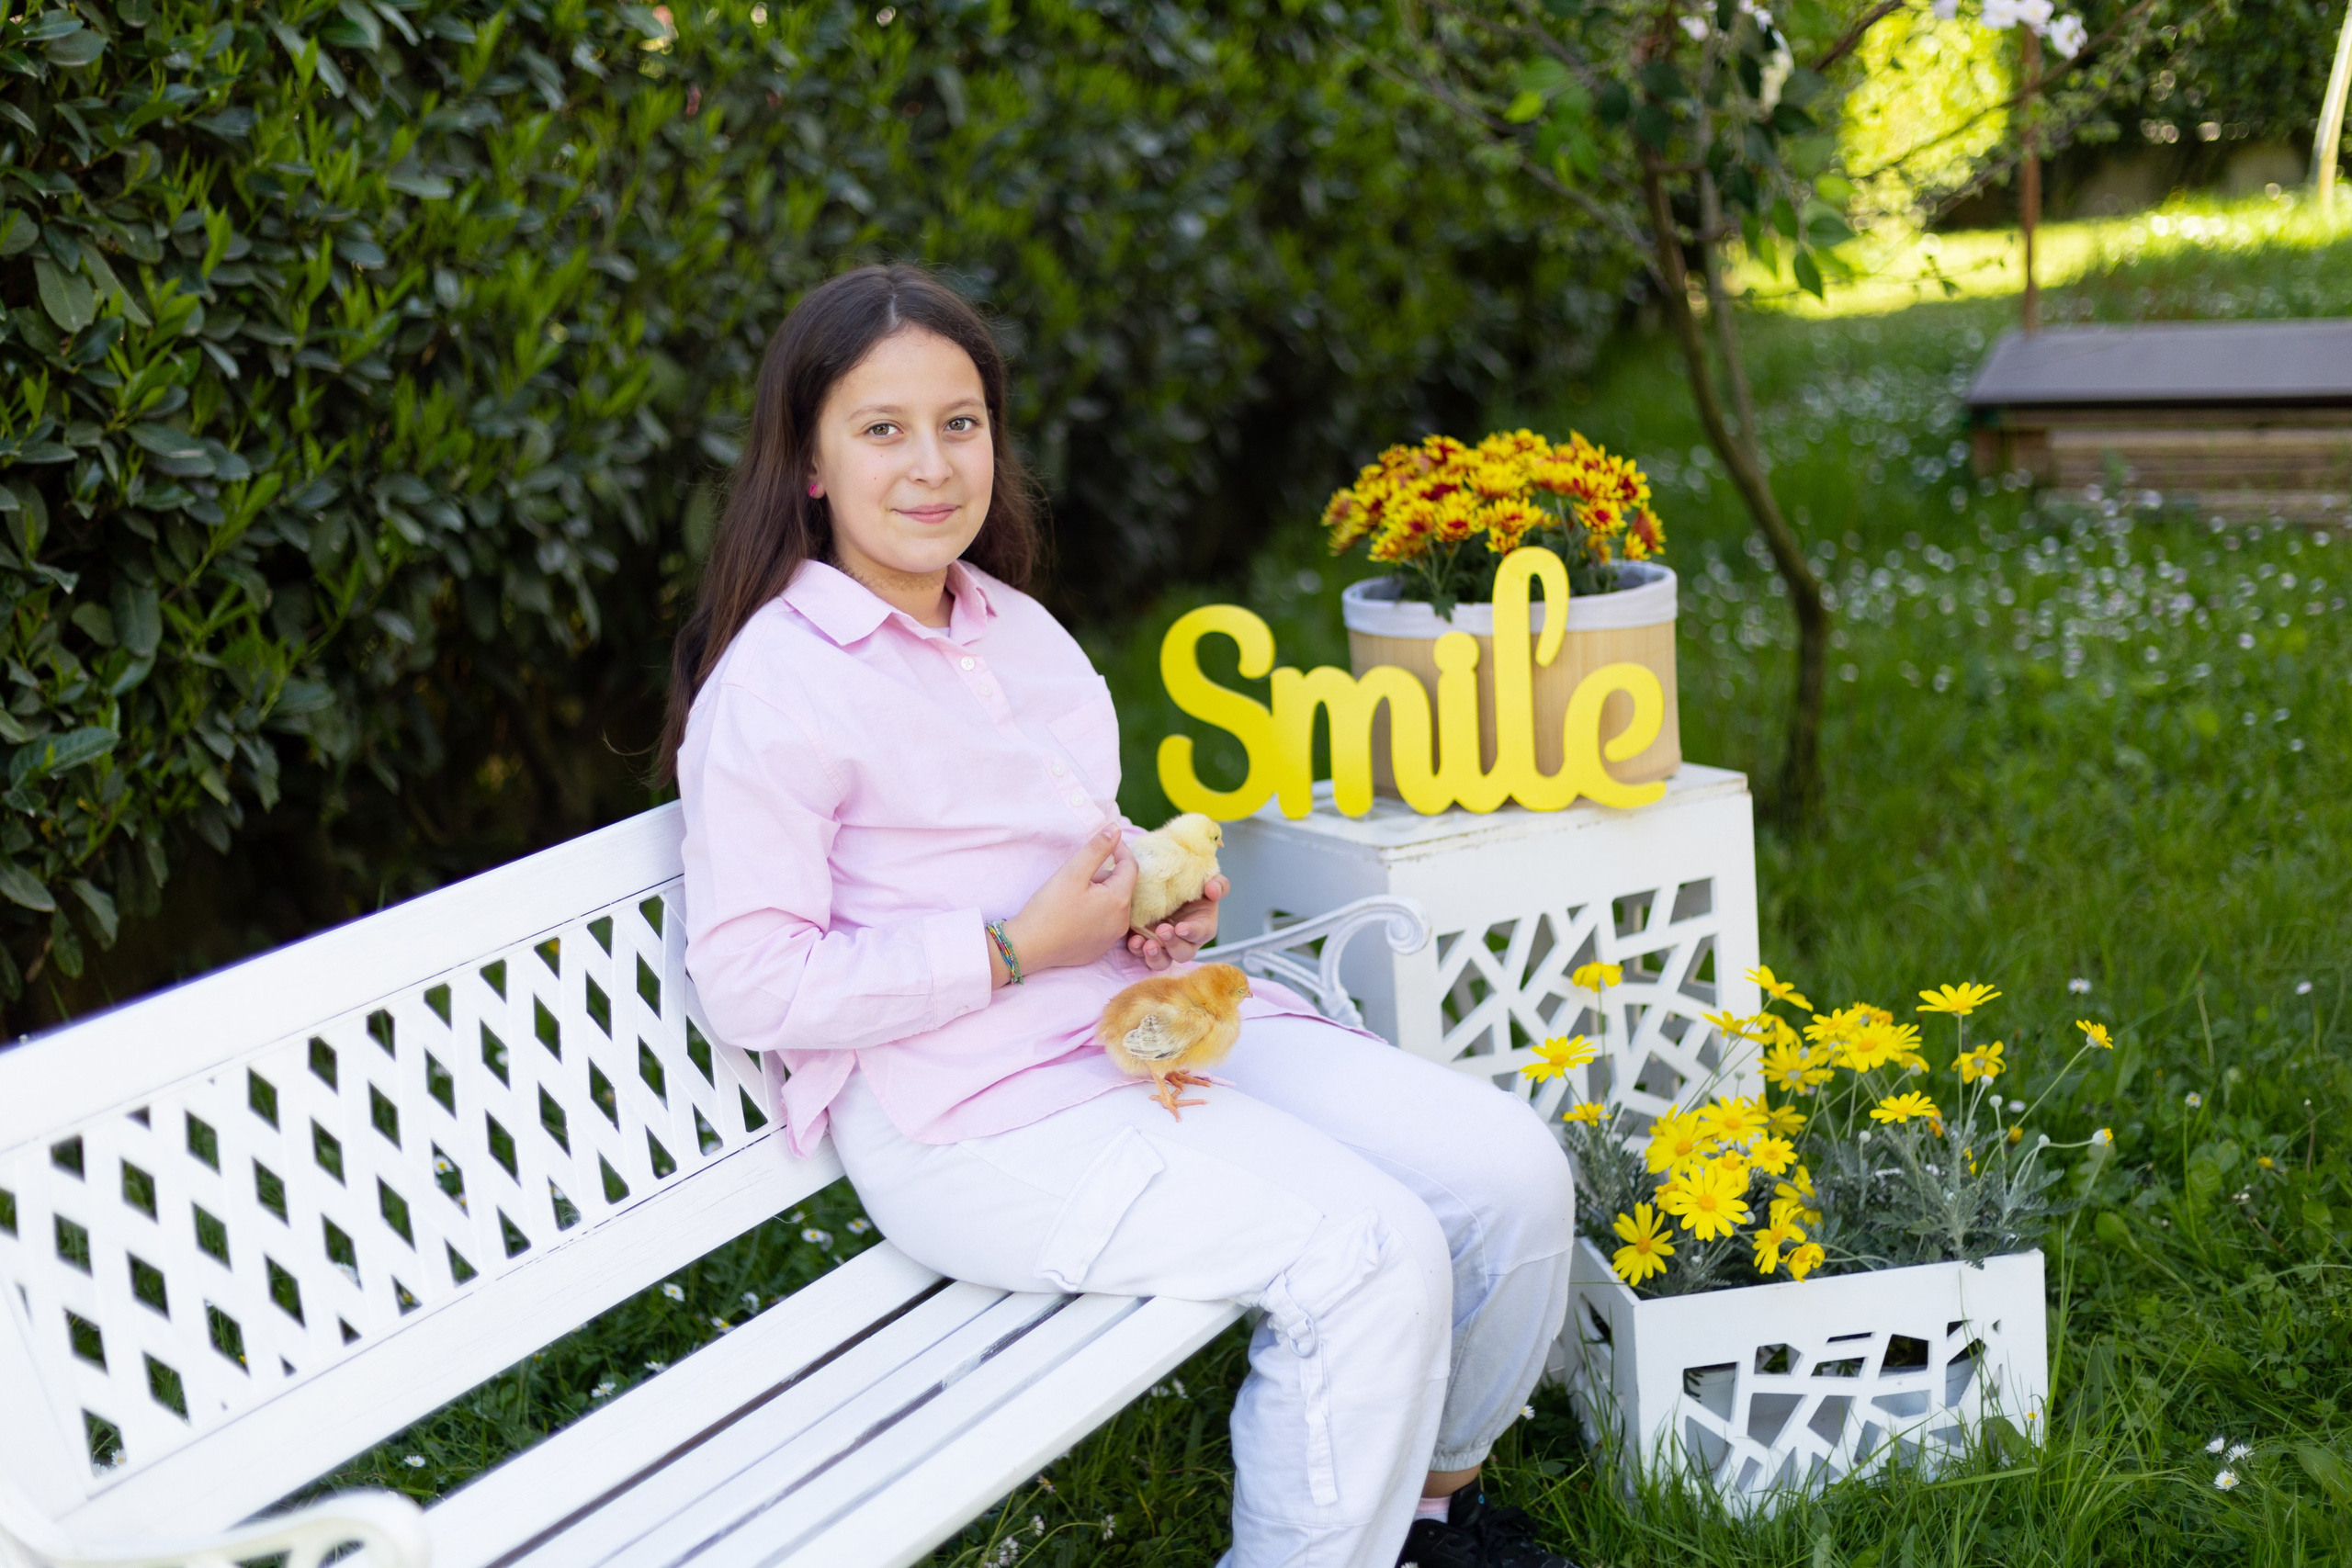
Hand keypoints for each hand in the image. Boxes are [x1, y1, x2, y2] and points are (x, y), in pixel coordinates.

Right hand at [996, 827, 1135, 983]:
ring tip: (1073, 894)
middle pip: (1122, 886)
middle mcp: (1122, 922)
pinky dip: (1095, 912)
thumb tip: (1116, 828)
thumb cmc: (1049, 908)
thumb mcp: (1072, 872)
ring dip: (1100, 893)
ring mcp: (1111, 938)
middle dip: (1105, 874)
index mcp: (1119, 901)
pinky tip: (1073, 913)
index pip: (1131, 866)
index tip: (1104, 841)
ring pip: (1113, 905)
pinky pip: (1104, 923)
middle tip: (1078, 873)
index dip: (1119, 849)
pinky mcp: (1099, 949)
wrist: (1028, 947)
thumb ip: (1097, 848)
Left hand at [1126, 873, 1226, 970]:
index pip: (1201, 933)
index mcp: (1202, 926)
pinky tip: (1134, 941)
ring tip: (1146, 944)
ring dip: (1154, 956)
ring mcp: (1164, 945)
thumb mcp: (1205, 880)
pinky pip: (1141, 954)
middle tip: (1162, 930)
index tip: (1181, 928)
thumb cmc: (1189, 885)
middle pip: (1182, 953)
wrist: (1163, 883)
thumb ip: (1218, 884)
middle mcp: (1184, 941)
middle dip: (1173, 945)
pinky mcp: (1145, 943)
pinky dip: (1137, 950)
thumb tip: (1213, 890)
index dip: (1192, 932)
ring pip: (1162, 960)